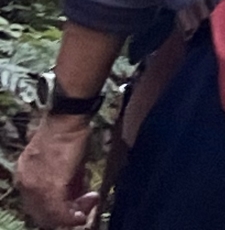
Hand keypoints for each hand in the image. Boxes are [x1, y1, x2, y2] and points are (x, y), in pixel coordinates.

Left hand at [18, 112, 95, 227]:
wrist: (67, 120)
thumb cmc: (68, 133)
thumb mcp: (62, 159)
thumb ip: (65, 178)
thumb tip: (77, 194)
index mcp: (24, 174)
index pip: (36, 202)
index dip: (56, 208)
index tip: (75, 205)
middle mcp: (25, 183)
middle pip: (41, 211)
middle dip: (64, 214)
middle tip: (84, 209)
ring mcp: (35, 186)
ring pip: (50, 214)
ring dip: (71, 215)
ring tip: (89, 205)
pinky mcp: (49, 187)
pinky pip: (59, 210)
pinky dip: (72, 215)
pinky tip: (84, 211)